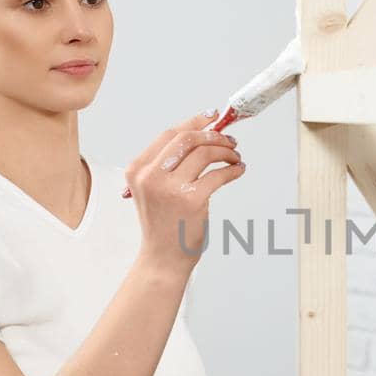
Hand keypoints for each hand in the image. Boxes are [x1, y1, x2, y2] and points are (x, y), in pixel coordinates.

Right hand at [124, 111, 245, 274]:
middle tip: (229, 140)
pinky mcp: (191, 200)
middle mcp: (150, 176)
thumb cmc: (163, 224)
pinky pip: (218, 175)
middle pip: (187, 138)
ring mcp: (170, 188)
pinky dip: (233, 169)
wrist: (162, 258)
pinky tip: (237, 170)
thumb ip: (169, 164)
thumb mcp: (154, 190)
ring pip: (204, 153)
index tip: (212, 117)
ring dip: (225, 151)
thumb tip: (201, 135)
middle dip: (213, 134)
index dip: (194, 122)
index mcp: (137, 170)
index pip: (169, 134)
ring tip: (235, 157)